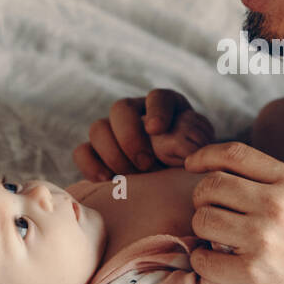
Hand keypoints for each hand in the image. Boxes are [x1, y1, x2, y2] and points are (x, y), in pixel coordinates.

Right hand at [73, 89, 214, 180]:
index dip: (156, 110)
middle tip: (146, 163)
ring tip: (132, 175)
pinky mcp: (98, 153)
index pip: (158, 97)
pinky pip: (82, 152)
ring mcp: (114, 132)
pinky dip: (91, 165)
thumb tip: (183, 146)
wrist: (176, 186)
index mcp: (167, 107)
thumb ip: (194, 143)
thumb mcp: (200, 151)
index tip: (157, 129)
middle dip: (130, 137)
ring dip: (113, 154)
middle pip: (120, 108)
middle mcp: (137, 113)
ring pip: (98, 129)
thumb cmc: (190, 164)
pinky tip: (108, 180)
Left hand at [183, 141, 283, 283]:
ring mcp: (262, 239)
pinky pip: (203, 259)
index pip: (235, 154)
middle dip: (202, 199)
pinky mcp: (251, 273)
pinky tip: (217, 265)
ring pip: (202, 219)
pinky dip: (203, 262)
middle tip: (210, 214)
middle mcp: (276, 205)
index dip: (206, 155)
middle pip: (210, 185)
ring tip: (217, 241)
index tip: (192, 165)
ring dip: (202, 231)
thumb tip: (246, 174)